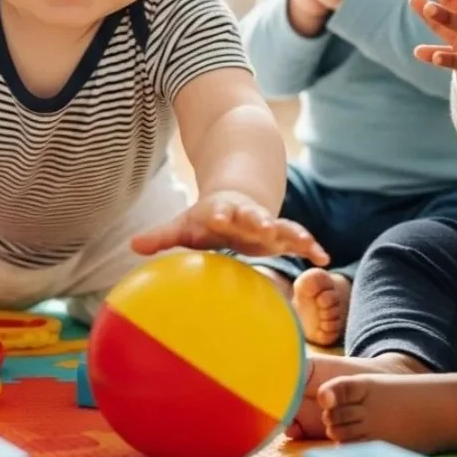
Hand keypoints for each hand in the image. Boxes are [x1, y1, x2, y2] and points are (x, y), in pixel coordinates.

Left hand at [131, 190, 329, 264]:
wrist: (236, 197)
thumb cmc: (206, 218)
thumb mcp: (185, 225)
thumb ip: (161, 236)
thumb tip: (132, 245)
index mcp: (220, 212)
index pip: (218, 211)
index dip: (217, 214)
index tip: (216, 216)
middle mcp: (246, 215)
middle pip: (253, 215)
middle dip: (258, 219)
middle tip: (264, 224)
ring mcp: (267, 223)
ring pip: (282, 226)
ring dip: (292, 233)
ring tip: (305, 243)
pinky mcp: (281, 233)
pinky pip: (299, 239)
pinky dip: (311, 246)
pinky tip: (324, 258)